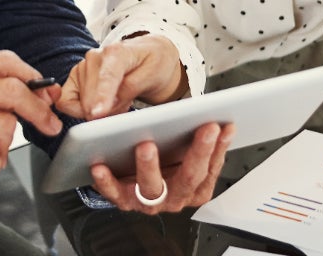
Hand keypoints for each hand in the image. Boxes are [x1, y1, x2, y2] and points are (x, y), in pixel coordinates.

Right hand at [54, 34, 186, 119]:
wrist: (147, 54)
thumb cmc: (152, 63)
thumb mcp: (152, 75)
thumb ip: (131, 88)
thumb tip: (110, 103)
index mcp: (116, 53)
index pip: (107, 78)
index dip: (101, 97)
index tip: (97, 113)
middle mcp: (94, 57)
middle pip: (90, 98)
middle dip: (106, 112)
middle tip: (125, 105)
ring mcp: (83, 67)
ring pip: (80, 104)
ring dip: (99, 111)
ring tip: (118, 100)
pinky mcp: (75, 78)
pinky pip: (67, 102)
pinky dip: (81, 110)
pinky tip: (100, 104)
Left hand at [89, 122, 235, 213]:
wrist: (133, 179)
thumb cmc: (165, 160)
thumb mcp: (186, 152)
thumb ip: (201, 141)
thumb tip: (221, 121)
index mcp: (195, 189)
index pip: (210, 169)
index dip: (217, 148)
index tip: (220, 127)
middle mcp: (175, 198)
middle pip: (188, 178)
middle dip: (197, 153)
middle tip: (202, 129)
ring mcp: (149, 202)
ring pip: (152, 187)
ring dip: (149, 166)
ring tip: (146, 145)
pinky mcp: (123, 200)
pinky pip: (114, 193)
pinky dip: (106, 181)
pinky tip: (100, 165)